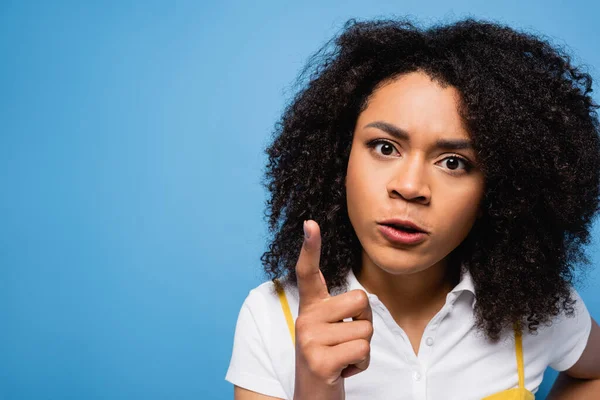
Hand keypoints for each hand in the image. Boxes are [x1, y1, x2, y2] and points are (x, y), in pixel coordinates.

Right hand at [293, 220, 373, 399]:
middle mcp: (305, 319)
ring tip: (342, 357)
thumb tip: (361, 302)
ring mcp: (309, 339)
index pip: (308, 272)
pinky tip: (342, 370)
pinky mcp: (319, 360)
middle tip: (345, 341)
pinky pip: (363, 350)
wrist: (312, 397)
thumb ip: (341, 311)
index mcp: (309, 308)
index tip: (310, 223)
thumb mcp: (330, 331)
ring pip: (366, 329)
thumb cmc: (329, 359)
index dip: (310, 247)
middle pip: (361, 300)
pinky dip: (361, 364)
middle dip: (365, 323)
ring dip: (363, 348)